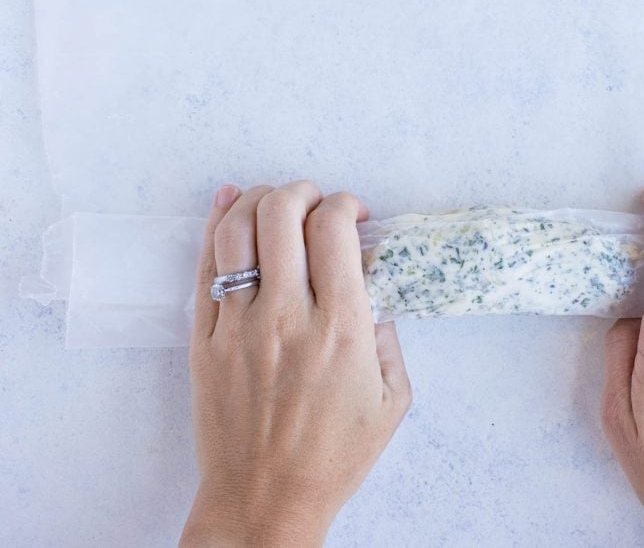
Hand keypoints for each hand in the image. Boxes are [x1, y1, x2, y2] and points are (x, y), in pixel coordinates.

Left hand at [180, 182, 411, 546]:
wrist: (265, 501)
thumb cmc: (334, 457)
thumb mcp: (392, 399)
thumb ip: (389, 336)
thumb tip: (373, 288)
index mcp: (340, 329)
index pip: (333, 228)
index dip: (345, 204)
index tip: (354, 215)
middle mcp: (286, 317)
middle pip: (282, 213)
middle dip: (303, 190)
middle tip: (315, 204)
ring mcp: (237, 327)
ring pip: (236, 230)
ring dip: (258, 199)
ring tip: (276, 205)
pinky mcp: (203, 341)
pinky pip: (204, 267)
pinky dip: (215, 226)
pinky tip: (228, 203)